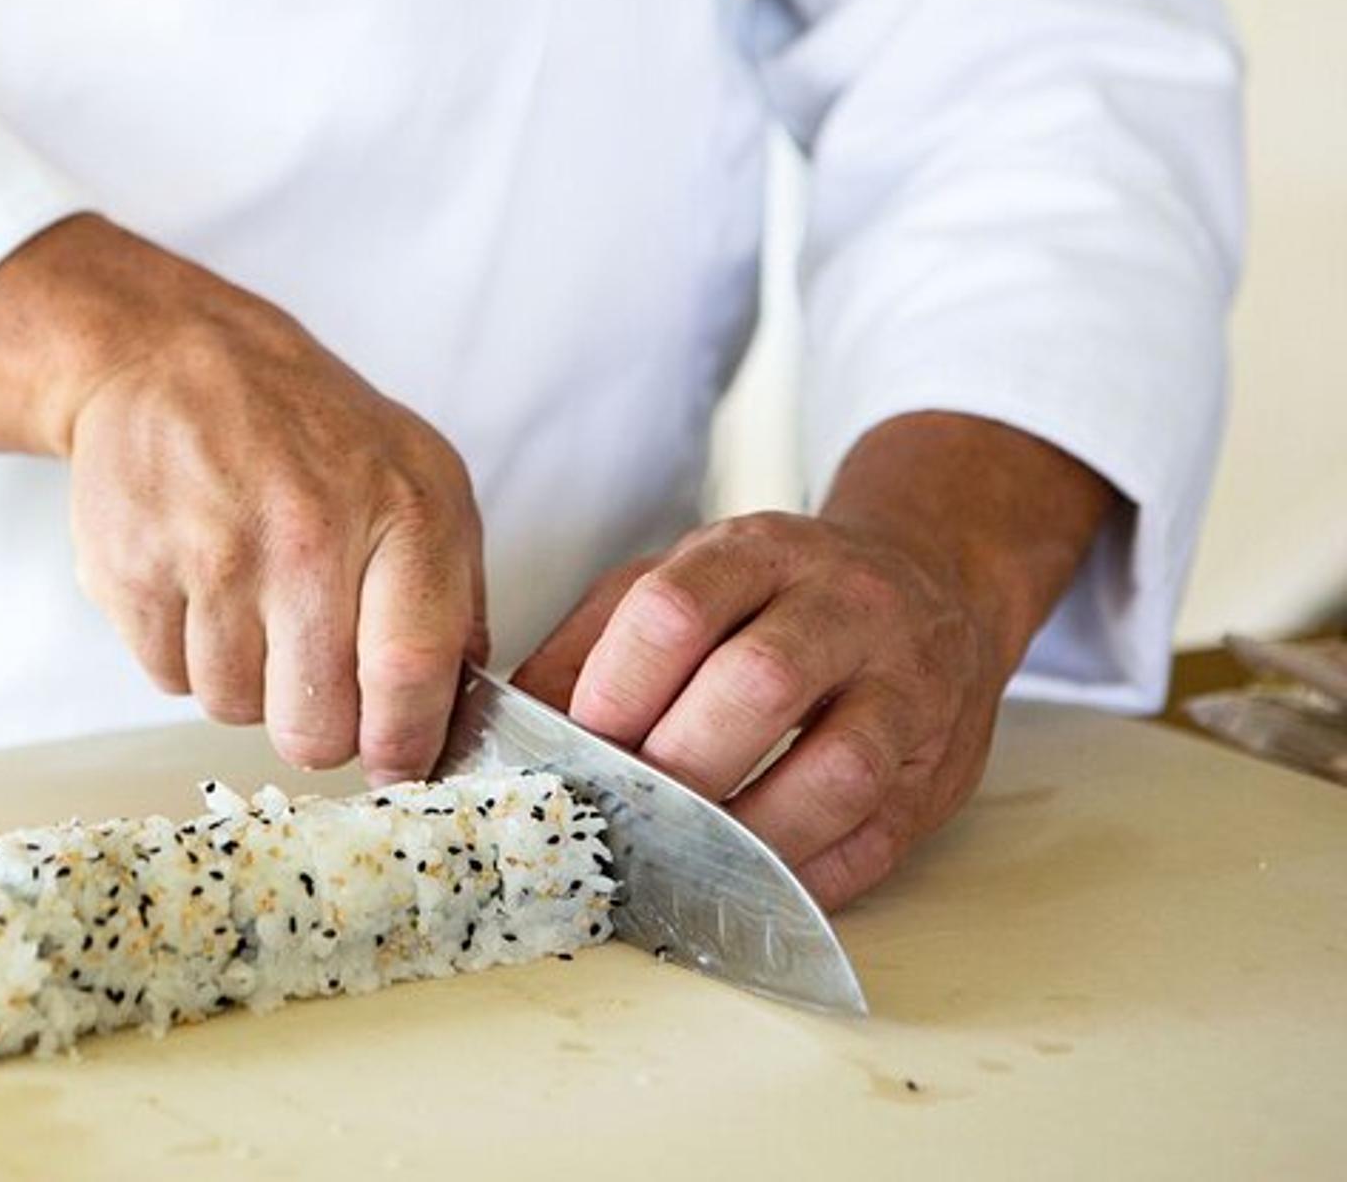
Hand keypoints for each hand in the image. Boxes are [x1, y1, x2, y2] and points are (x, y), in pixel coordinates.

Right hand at [0, 215, 485, 782]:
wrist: (170, 359)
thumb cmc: (306, 426)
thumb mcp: (421, 480)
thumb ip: (453, 596)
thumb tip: (455, 711)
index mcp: (400, 513)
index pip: (411, 676)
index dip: (406, 746)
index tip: (399, 760)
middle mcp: (307, 536)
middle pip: (315, 728)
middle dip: (318, 725)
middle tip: (313, 676)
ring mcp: (211, 556)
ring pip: (234, 711)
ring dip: (246, 682)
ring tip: (249, 602)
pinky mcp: (131, 572)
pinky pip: (168, 681)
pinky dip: (184, 653)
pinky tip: (196, 585)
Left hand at [512, 413, 1114, 909]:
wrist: (930, 580)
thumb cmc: (772, 598)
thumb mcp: (678, 582)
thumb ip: (591, 647)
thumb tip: (502, 733)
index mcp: (757, 552)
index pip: (677, 609)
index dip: (617, 688)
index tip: (580, 743)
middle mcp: (843, 605)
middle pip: (758, 684)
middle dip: (679, 766)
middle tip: (629, 811)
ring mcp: (905, 683)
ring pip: (836, 767)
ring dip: (748, 832)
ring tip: (688, 860)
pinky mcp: (936, 762)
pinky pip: (877, 833)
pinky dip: (808, 874)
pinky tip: (754, 885)